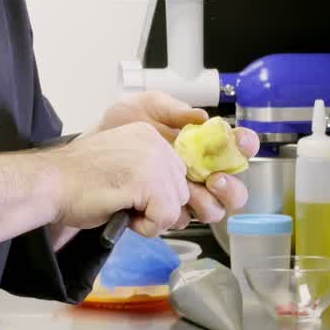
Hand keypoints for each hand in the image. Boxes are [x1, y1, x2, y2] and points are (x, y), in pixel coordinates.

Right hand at [50, 122, 189, 236]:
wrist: (49, 184)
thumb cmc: (78, 180)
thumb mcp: (123, 164)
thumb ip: (149, 170)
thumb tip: (175, 197)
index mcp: (148, 134)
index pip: (176, 174)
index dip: (157, 194)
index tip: (130, 195)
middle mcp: (155, 142)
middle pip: (181, 190)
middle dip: (158, 207)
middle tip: (126, 205)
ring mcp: (153, 160)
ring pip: (177, 206)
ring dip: (152, 218)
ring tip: (123, 208)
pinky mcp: (147, 182)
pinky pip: (166, 217)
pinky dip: (147, 227)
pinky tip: (124, 216)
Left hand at [95, 92, 257, 227]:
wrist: (85, 160)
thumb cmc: (116, 133)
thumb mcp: (140, 109)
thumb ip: (171, 109)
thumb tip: (201, 117)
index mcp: (203, 146)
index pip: (237, 147)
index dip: (245, 145)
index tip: (238, 142)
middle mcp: (202, 174)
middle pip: (235, 188)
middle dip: (230, 186)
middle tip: (213, 179)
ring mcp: (187, 197)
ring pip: (216, 209)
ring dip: (206, 203)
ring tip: (187, 192)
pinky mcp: (168, 213)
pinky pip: (184, 221)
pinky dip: (176, 215)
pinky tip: (161, 203)